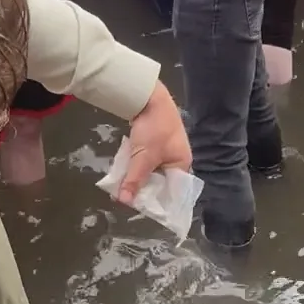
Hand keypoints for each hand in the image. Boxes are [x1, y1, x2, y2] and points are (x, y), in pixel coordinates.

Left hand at [119, 83, 192, 203]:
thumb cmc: (154, 128)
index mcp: (182, 165)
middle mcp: (177, 159)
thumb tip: (125, 202)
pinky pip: (145, 159)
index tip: (140, 207)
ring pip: (150, 170)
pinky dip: (135, 162)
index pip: (172, 191)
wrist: (149, 96)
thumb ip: (134, 180)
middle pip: (160, 181)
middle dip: (143, 187)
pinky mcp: (155, 141)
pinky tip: (124, 167)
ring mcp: (166, 149)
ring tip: (121, 183)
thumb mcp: (143, 157)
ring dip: (137, 174)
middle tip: (125, 195)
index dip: (157, 200)